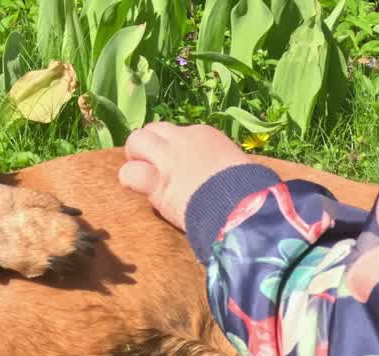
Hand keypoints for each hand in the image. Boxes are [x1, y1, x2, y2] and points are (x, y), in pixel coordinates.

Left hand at [118, 122, 249, 230]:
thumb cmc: (249, 188)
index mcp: (204, 134)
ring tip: (138, 174)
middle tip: (149, 165)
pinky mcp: (158, 182)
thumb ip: (220, 162)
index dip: (169, 147)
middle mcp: (183, 140)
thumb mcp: (235, 164)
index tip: (174, 165)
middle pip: (152, 130)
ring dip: (134, 157)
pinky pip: (130, 172)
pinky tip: (136, 189)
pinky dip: (129, 180)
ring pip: (136, 141)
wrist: (243, 202)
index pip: (175, 132)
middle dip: (146, 145)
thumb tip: (220, 174)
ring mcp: (168, 159)